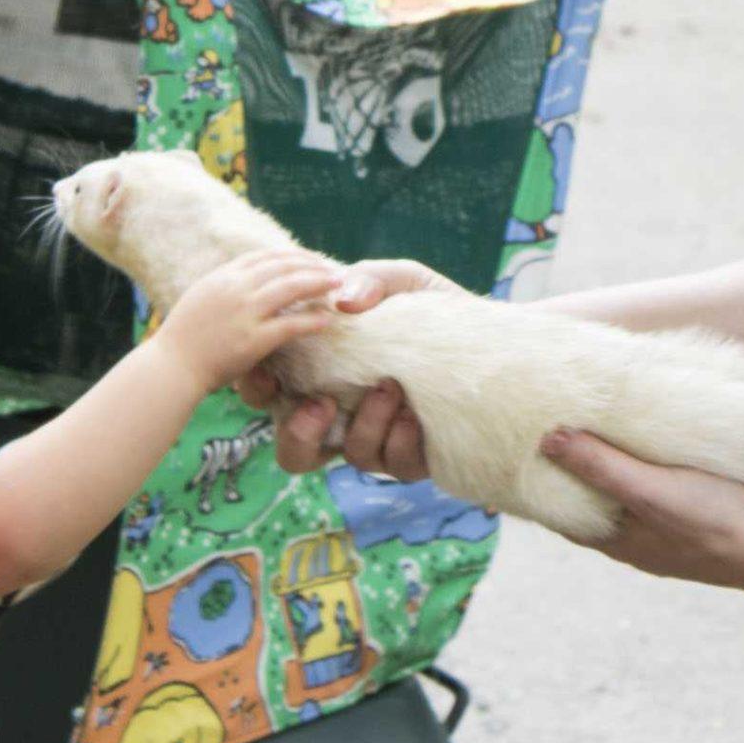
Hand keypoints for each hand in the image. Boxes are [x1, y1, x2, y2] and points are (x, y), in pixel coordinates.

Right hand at [153, 250, 341, 392]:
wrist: (170, 367)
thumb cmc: (183, 339)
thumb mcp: (200, 299)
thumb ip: (224, 288)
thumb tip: (246, 282)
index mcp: (222, 277)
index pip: (265, 256)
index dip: (291, 256)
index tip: (309, 260)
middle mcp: (234, 288)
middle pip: (283, 266)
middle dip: (312, 265)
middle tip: (333, 271)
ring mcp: (244, 313)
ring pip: (292, 287)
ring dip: (319, 284)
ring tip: (338, 286)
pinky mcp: (252, 340)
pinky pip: (290, 325)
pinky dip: (311, 321)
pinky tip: (326, 321)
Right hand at [249, 258, 457, 478]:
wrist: (488, 334)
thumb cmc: (432, 307)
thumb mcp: (399, 281)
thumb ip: (369, 279)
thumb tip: (345, 300)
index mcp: (322, 373)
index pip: (270, 390)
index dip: (255, 386)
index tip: (264, 370)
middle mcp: (342, 415)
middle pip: (293, 451)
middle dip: (298, 435)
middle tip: (320, 405)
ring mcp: (376, 439)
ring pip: (349, 457)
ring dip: (366, 425)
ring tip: (389, 388)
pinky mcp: (410, 457)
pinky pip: (394, 463)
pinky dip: (400, 438)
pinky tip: (415, 412)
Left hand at [539, 429, 743, 593]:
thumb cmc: (713, 521)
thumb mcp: (648, 489)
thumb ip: (600, 465)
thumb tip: (547, 440)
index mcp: (622, 543)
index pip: (567, 516)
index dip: (547, 486)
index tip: (530, 452)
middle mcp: (644, 545)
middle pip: (598, 507)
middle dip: (582, 475)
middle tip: (565, 432)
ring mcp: (675, 536)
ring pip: (634, 502)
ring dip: (621, 473)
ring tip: (609, 433)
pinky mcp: (704, 522)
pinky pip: (665, 497)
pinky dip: (653, 475)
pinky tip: (661, 454)